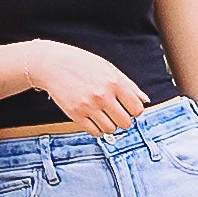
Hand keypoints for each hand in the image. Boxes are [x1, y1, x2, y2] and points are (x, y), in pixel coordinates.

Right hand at [26, 43, 152, 132]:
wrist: (52, 64)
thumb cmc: (82, 64)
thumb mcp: (108, 68)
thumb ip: (129, 85)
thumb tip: (145, 101)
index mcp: (114, 82)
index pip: (137, 109)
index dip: (134, 110)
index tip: (127, 107)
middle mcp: (102, 95)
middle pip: (125, 123)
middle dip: (122, 120)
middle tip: (114, 112)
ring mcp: (88, 106)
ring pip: (110, 129)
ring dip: (109, 125)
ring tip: (102, 114)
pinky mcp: (75, 114)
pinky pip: (94, 132)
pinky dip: (96, 129)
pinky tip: (92, 118)